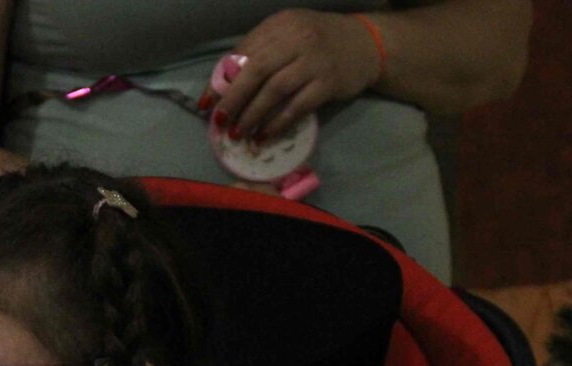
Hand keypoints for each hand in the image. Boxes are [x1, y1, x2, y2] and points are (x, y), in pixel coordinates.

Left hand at [207, 10, 380, 141]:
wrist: (365, 44)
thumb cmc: (319, 42)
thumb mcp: (290, 35)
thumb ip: (262, 51)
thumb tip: (226, 83)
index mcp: (280, 25)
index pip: (243, 52)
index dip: (221, 80)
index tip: (206, 103)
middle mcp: (297, 39)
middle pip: (256, 70)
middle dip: (233, 99)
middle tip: (220, 121)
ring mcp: (314, 61)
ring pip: (275, 90)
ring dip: (253, 115)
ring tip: (240, 133)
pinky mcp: (329, 83)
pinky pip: (297, 106)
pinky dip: (278, 122)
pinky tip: (265, 134)